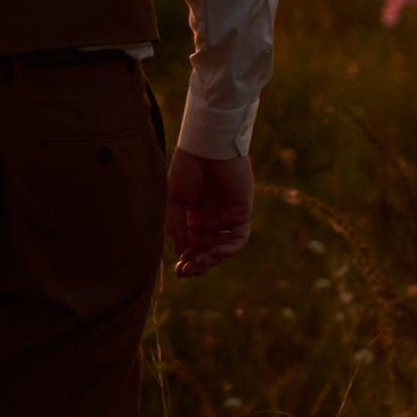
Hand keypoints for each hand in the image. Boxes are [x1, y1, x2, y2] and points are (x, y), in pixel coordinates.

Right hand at [167, 148, 251, 277]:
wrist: (206, 146)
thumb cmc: (188, 167)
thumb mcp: (175, 199)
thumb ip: (177, 225)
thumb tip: (180, 252)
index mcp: (193, 217)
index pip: (192, 246)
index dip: (186, 261)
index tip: (179, 271)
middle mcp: (211, 220)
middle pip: (207, 251)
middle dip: (198, 264)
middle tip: (188, 270)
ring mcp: (226, 218)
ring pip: (223, 249)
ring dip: (212, 260)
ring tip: (200, 263)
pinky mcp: (241, 213)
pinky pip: (239, 238)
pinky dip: (229, 249)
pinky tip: (216, 252)